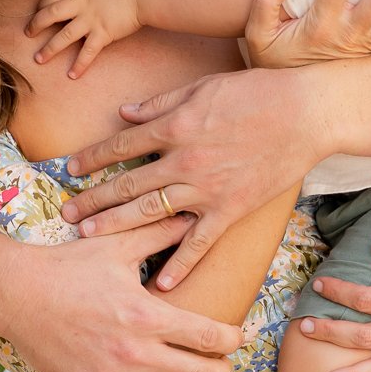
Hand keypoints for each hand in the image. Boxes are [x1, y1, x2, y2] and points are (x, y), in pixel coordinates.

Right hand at [0, 215, 244, 371]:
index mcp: (147, 315)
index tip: (238, 338)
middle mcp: (136, 352)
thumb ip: (158, 233)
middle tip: (223, 370)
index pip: (208, 336)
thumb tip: (189, 216)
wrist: (16, 293)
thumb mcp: (116, 245)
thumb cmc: (67, 266)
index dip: (231, 340)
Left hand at [30, 0, 141, 77]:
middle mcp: (81, 4)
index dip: (41, 5)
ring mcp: (91, 20)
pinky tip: (72, 75)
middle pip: (50, 14)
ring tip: (38, 59)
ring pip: (63, 36)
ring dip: (49, 49)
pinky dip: (79, 65)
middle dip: (36, 25)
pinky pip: (87, 52)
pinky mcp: (103, 33)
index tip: (37, 11)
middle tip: (28, 34)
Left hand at [60, 68, 322, 290]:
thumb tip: (123, 113)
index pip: (121, 146)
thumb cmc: (255, 93)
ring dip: (117, 225)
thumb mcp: (201, 88)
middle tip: (64, 215)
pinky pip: (199, 242)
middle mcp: (183, 162)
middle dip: (93, 200)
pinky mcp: (230, 210)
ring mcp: (206, 190)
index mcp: (174, 128)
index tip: (70, 169)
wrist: (306, 113)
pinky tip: (160, 283)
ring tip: (89, 237)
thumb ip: (160, 104)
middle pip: (127, 184)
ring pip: (151, 212)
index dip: (92, 158)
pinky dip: (180, 264)